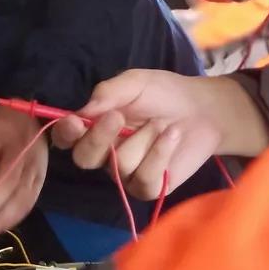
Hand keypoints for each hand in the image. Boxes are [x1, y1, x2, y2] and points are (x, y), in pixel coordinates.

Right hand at [51, 70, 268, 200]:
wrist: (203, 109)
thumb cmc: (164, 93)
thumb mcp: (136, 82)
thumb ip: (108, 93)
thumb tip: (83, 112)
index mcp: (96, 126)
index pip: (68, 138)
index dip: (65, 133)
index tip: (75, 121)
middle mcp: (106, 153)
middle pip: (84, 158)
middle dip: (99, 138)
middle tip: (117, 117)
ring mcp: (126, 173)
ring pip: (121, 165)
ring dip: (145, 138)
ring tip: (162, 123)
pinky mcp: (150, 187)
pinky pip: (144, 178)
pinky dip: (160, 153)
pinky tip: (173, 136)